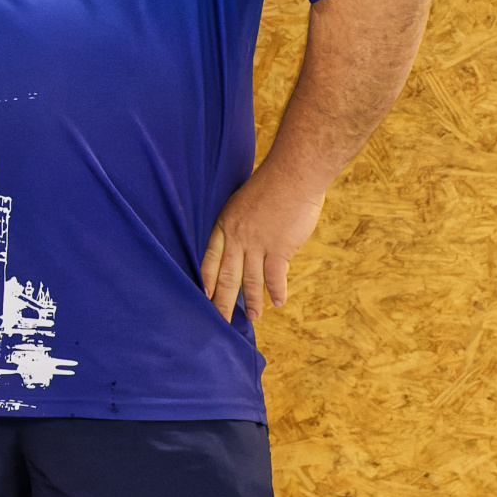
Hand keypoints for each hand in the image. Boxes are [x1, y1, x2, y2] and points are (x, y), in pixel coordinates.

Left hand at [199, 160, 326, 322]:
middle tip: (220, 322)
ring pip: (250, 280)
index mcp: (225, 224)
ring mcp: (257, 244)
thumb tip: (245, 243)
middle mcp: (237, 237)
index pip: (209, 258)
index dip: (206, 280)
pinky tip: (277, 303)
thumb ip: (241, 223)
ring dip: (251, 301)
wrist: (293, 175)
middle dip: (222, 301)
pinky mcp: (279, 248)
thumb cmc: (271, 183)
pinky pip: (274, 277)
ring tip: (251, 317)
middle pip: (226, 276)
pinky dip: (276, 292)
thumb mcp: (243, 201)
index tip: (203, 297)